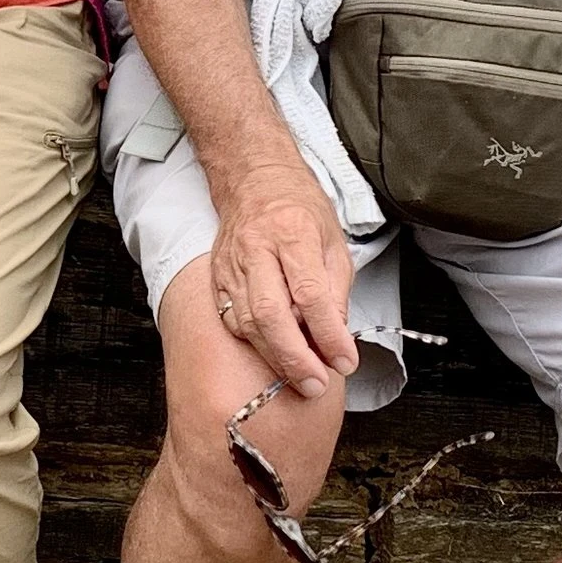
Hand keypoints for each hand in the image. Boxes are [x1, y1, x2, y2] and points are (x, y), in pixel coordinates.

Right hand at [207, 150, 358, 398]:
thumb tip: (336, 338)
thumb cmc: (298, 206)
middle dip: (295, 357)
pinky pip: (232, 320)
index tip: (344, 360)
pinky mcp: (217, 277)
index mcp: (293, 233)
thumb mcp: (333, 240)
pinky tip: (272, 353)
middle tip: (315, 384)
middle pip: (271, 313)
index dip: (329, 333)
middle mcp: (257, 248)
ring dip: (275, 357)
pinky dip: (254, 342)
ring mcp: (231, 264)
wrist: (253, 178)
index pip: (310, 293)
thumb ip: (335, 290)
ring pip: (247, 322)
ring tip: (300, 378)